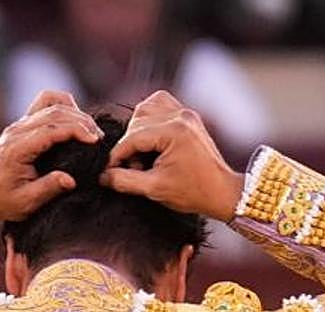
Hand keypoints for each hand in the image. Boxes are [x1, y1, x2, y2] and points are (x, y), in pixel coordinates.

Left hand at [0, 90, 102, 223]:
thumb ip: (48, 189)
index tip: (95, 140)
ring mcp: (18, 124)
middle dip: (81, 120)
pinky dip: (63, 106)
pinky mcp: (23, 123)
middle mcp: (16, 130)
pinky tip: (74, 121)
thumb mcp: (25, 203)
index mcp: (16, 149)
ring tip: (89, 130)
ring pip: (50, 101)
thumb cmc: (3, 201)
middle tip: (99, 138)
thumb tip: (70, 180)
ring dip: (74, 111)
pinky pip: (44, 103)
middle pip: (53, 111)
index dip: (76, 130)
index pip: (50, 129)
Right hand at [99, 90, 243, 220]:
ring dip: (137, 129)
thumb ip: (124, 181)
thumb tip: (102, 175)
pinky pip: (160, 105)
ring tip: (142, 154)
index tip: (109, 172)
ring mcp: (186, 113)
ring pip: (146, 108)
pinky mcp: (188, 116)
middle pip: (137, 121)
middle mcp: (180, 116)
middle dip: (129, 145)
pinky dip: (150, 118)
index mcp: (174, 131)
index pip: (132, 137)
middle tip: (134, 168)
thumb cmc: (193, 193)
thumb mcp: (154, 189)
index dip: (116, 156)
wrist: (222, 192)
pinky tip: (150, 140)